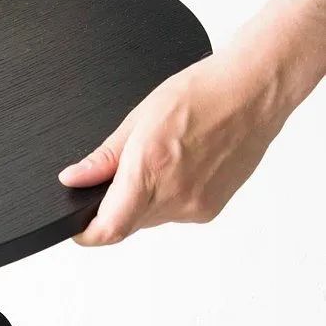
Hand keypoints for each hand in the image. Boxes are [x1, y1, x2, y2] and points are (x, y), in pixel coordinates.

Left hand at [59, 0, 325, 245]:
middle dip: (114, 206)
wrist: (254, 92)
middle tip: (123, 172)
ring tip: (161, 159)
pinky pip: (176, 213)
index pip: (109, 228)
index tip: (76, 227)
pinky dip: (168, 197)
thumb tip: (73, 179)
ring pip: (151, 219)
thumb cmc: (202, 94)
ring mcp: (196, 205)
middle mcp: (175, 196)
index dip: (87, 234)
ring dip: (143, 201)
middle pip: (127, 223)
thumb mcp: (138, 120)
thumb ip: (102, 158)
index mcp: (149, 171)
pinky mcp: (212, 209)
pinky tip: (181, 166)